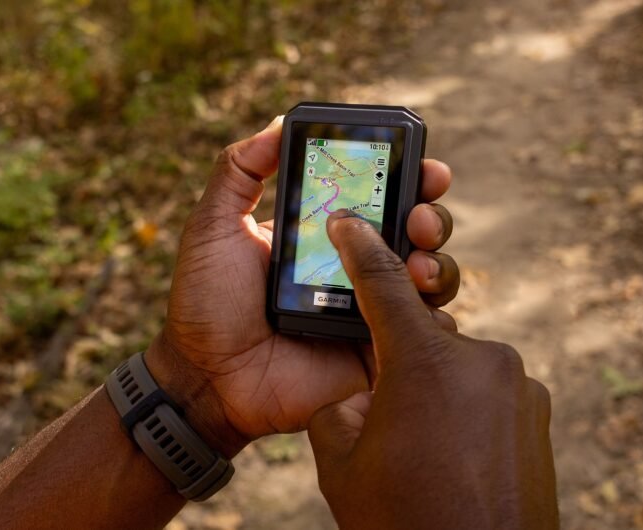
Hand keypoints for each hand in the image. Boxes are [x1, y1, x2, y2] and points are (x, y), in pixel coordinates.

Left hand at [143, 117, 459, 456]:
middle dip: (431, 216)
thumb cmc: (206, 302)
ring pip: (430, 278)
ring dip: (437, 262)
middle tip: (419, 217)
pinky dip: (432, 318)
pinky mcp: (377, 352)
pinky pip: (421, 334)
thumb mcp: (214, 227)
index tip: (422, 164)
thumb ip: (239, 171)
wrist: (207, 378)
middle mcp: (356, 267)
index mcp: (326, 234)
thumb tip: (277, 123)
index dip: (408, 177)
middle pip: (415, 233)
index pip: (379, 197)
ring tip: (419, 262)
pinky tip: (419, 308)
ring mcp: (371, 310)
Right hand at [308, 212, 557, 528]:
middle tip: (387, 403)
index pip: (383, 284)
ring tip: (426, 442)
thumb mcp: (342, 459)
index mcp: (424, 362)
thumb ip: (341, 401)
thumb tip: (364, 386)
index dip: (361, 249)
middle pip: (424, 332)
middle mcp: (480, 358)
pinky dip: (466, 407)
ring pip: (457, 363)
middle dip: (399, 358)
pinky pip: (488, 388)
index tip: (348, 222)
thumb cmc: (402, 520)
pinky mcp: (536, 409)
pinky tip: (456, 451)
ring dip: (434, 386)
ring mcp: (518, 383)